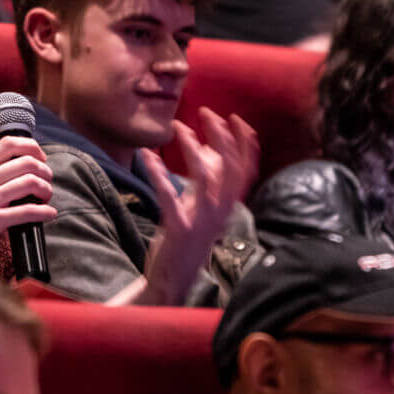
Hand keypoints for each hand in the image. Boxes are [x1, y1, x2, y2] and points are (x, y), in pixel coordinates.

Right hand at [0, 137, 55, 259]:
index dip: (31, 147)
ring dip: (46, 189)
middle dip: (44, 170)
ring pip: (29, 182)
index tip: (40, 157)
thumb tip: (10, 174)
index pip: (7, 144)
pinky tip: (49, 215)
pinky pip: (26, 211)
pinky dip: (43, 212)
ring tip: (47, 198)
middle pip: (25, 162)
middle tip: (48, 181)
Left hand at [140, 109, 259, 304]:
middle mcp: (221, 212)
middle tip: (206, 113)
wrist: (172, 279)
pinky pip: (169, 194)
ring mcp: (202, 220)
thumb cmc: (186, 240)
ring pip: (204, 176)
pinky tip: (147, 155)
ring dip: (192, 148)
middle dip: (221, 136)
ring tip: (179, 127)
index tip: (236, 118)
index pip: (246, 169)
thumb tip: (206, 148)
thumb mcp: (200, 207)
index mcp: (228, 206)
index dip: (245, 143)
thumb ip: (205, 180)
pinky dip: (157, 172)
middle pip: (230, 167)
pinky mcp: (179, 227)